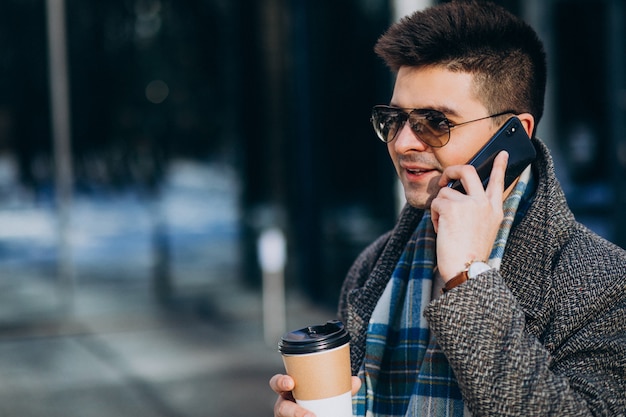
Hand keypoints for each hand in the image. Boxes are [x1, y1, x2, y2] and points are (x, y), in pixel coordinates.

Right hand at [269, 373, 361, 416]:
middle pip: (281, 408)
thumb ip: (338, 386)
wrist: (315, 411)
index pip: (277, 383)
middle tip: (311, 416)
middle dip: (293, 412)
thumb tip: (355, 381)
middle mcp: (284, 404)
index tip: (291, 382)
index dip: (281, 382)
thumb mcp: (322, 390)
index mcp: (288, 390)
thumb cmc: (314, 398)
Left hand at [430, 151, 507, 280]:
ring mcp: (469, 203)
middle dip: (451, 170)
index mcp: (495, 209)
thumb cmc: (471, 255)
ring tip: (445, 226)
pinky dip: (433, 216)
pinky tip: (441, 229)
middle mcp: (484, 203)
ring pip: (445, 192)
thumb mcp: (483, 230)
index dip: (499, 166)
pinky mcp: (452, 207)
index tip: (502, 153)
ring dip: (439, 208)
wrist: (467, 269)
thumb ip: (476, 211)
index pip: (498, 182)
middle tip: (444, 179)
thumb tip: (456, 195)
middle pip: (467, 171)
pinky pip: (436, 203)